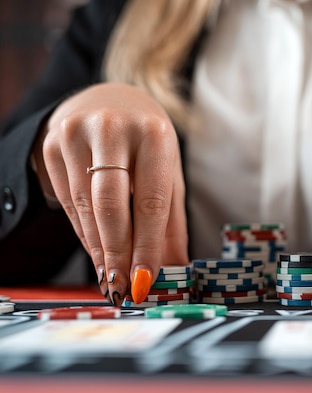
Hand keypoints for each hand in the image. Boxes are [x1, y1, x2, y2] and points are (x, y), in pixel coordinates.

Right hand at [31, 83, 188, 305]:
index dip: (147, 246)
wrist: (108, 101)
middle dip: (116, 254)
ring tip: (109, 278)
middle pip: (111, 205)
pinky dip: (83, 231)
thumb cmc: (147, 145)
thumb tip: (176, 269)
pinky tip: (94, 250)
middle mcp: (114, 129)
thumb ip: (171, 221)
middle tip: (122, 288)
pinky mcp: (52, 144)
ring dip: (97, 248)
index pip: (150, 201)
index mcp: (154, 135)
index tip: (145, 280)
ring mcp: (77, 134)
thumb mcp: (169, 174)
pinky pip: (67, 200)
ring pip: (85, 206)